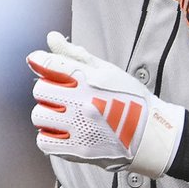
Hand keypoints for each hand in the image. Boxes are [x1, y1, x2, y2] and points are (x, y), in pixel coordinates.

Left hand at [26, 31, 185, 176]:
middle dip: (47, 88)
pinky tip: (62, 130)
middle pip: (40, 90)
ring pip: (39, 116)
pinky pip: (44, 142)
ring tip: (61, 113)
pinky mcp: (79, 151)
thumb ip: (75, 54)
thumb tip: (51, 37)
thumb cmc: (129, 97)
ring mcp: (80, 128)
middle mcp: (83, 103)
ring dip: (46, 112)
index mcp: (90, 79)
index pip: (50, 65)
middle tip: (60, 92)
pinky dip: (48, 135)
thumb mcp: (107, 69)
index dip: (40, 61)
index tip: (38, 61)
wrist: (150, 134)